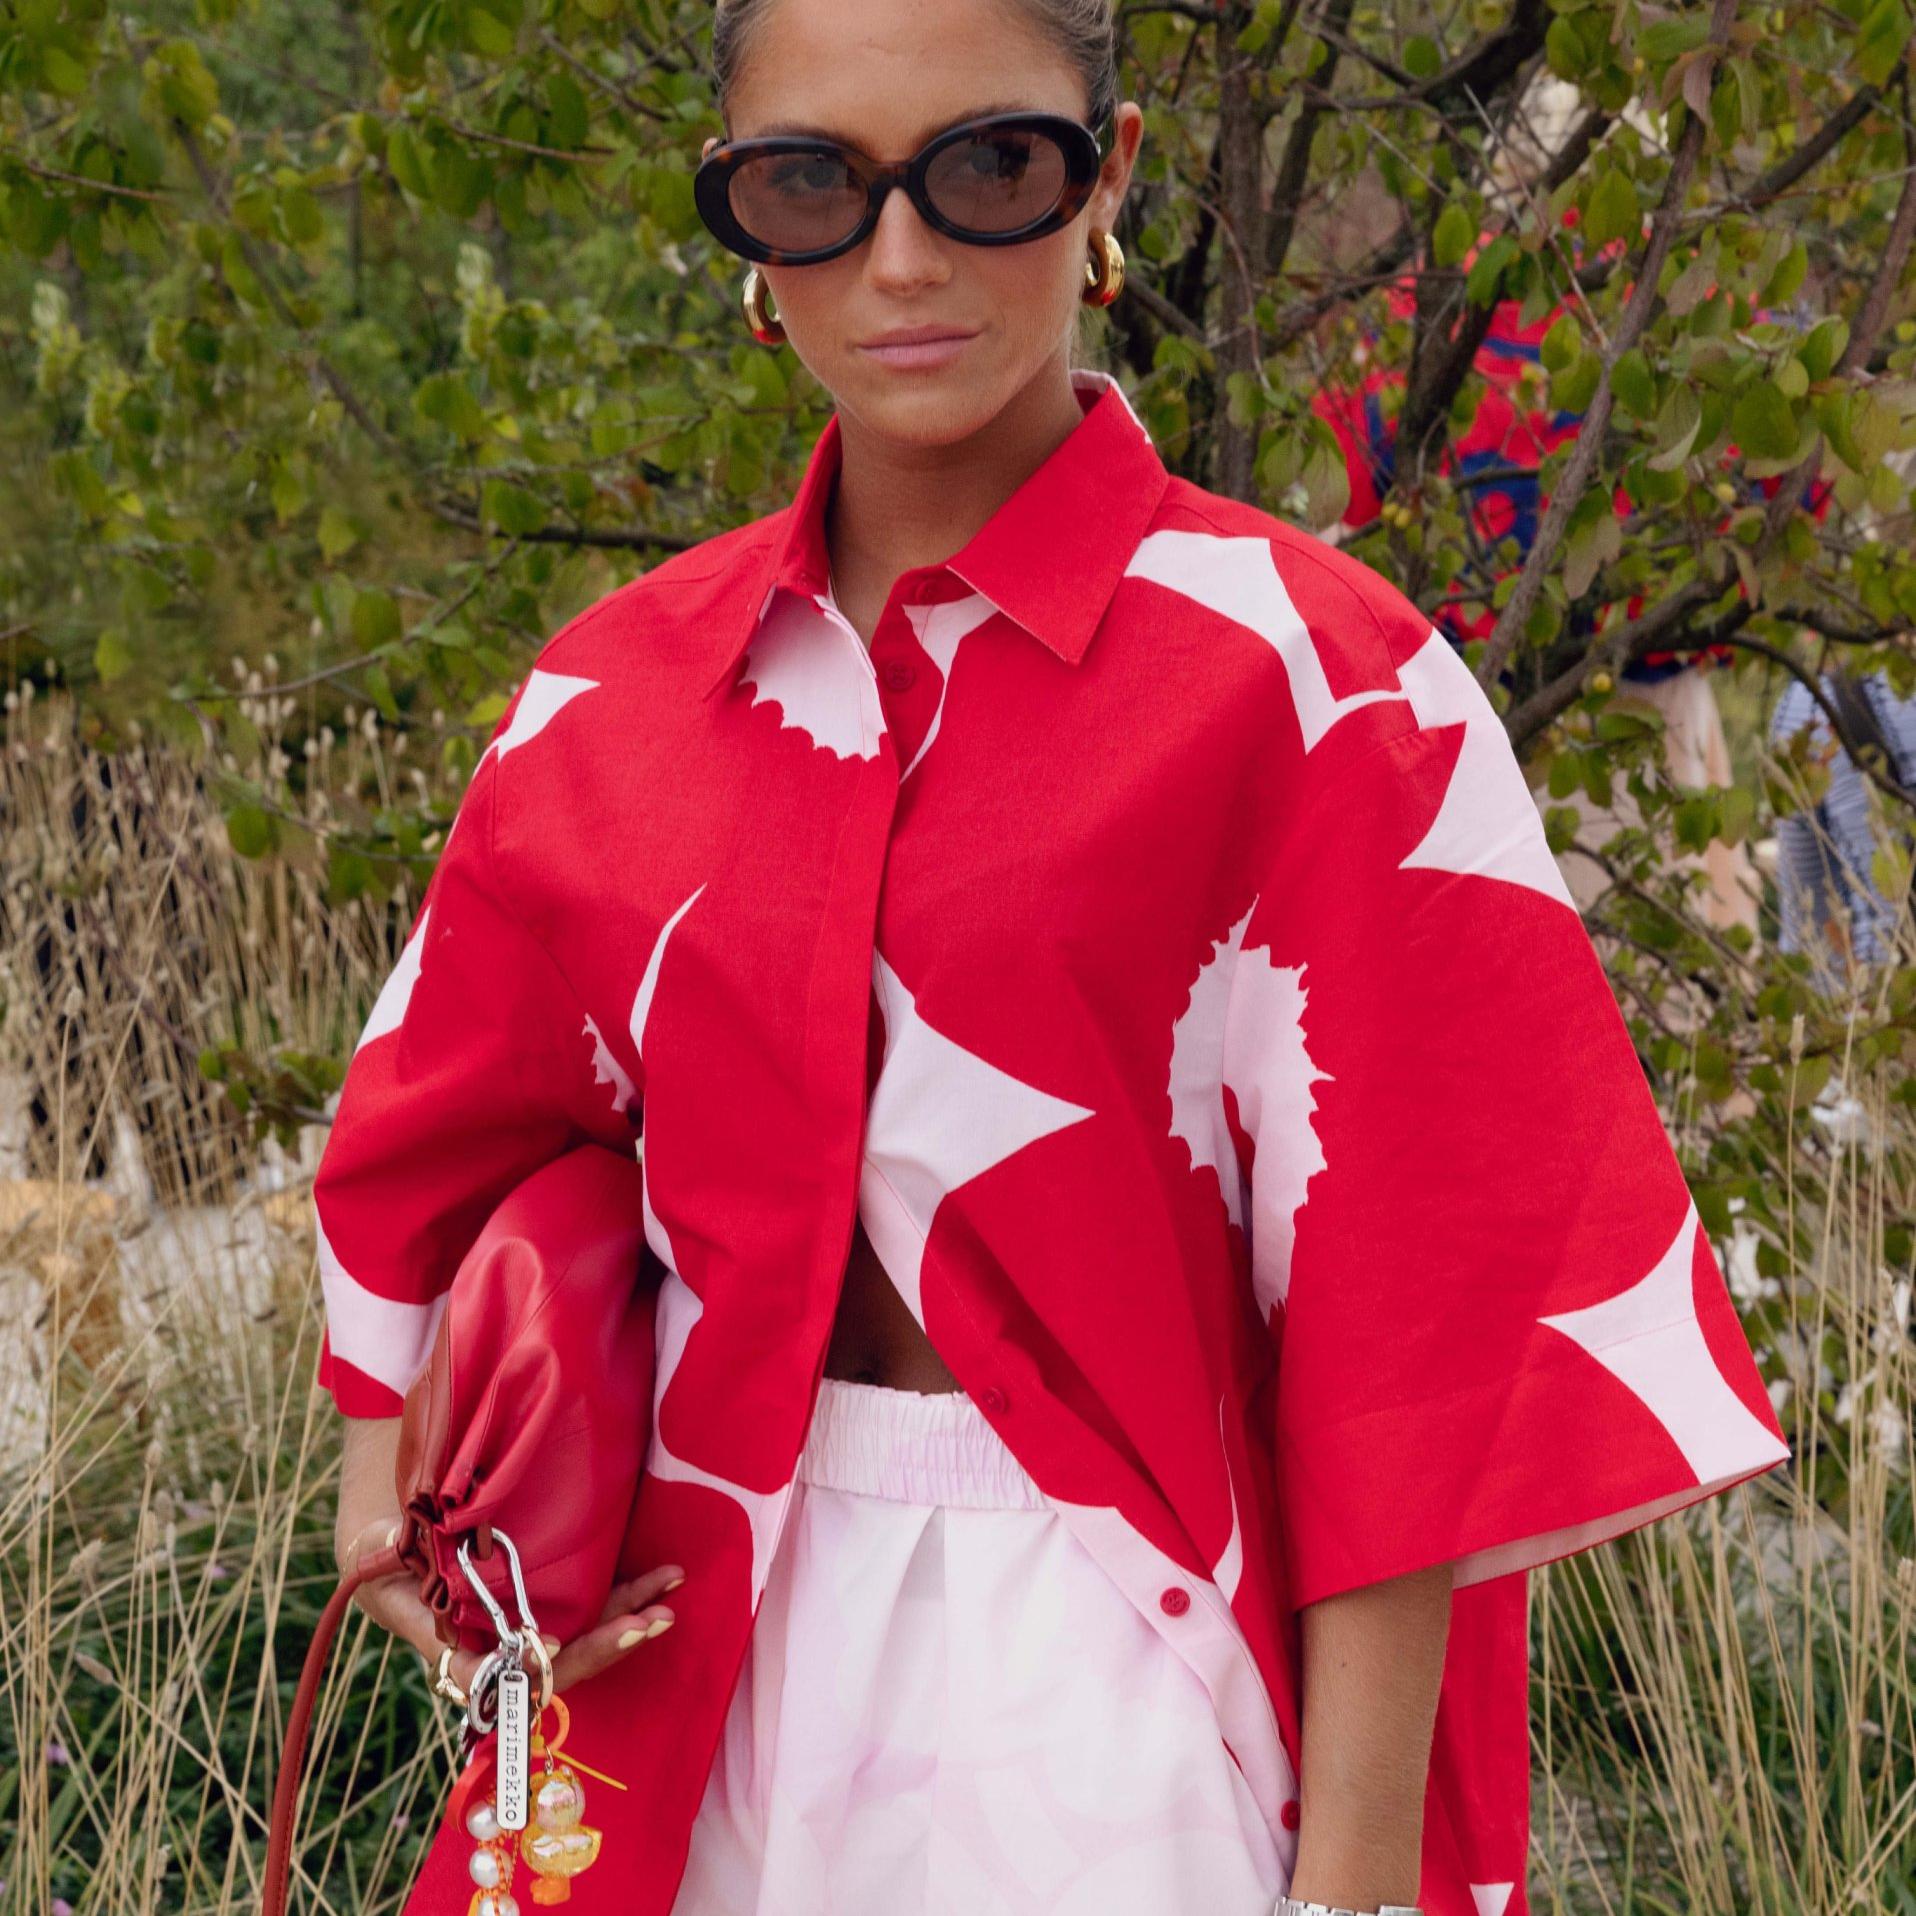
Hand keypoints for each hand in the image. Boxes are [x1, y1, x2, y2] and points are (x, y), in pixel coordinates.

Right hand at [337, 1515, 684, 1698]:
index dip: (520, 1665)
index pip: (488, 1671)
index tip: (551, 1646)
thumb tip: (408, 1565)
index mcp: (451, 1643)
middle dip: (601, 1647)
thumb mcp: (379, 1555)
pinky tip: (660, 1585)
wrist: (397, 1543)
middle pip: (554, 1666)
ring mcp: (526, 1632)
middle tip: (646, 1625)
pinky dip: (626, 1601)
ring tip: (667, 1606)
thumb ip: (393, 1563)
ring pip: (581, 1643)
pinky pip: (589, 1613)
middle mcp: (496, 1650)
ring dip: (627, 1625)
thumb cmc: (384, 1553)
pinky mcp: (548, 1608)